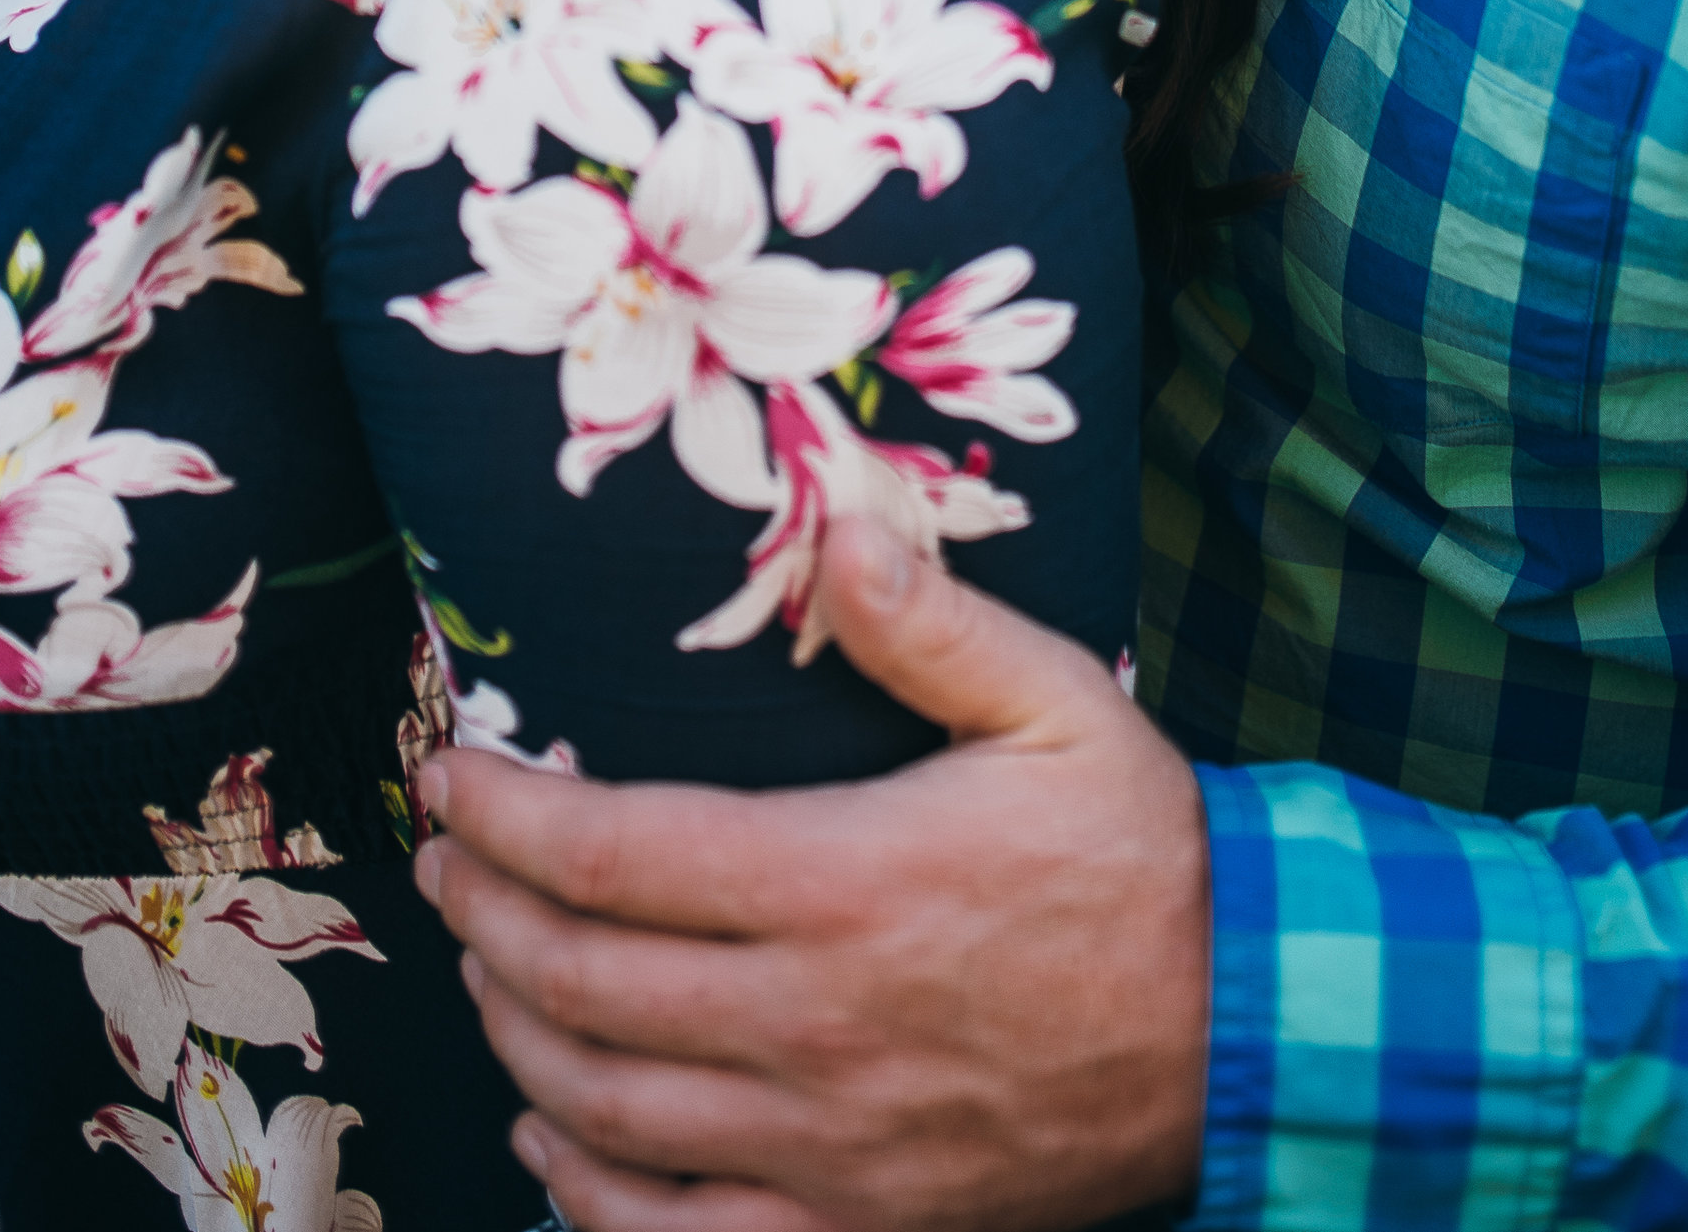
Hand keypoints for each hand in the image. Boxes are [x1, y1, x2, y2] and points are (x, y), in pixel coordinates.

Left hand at [412, 514, 1211, 1231]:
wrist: (1244, 1031)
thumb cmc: (1139, 854)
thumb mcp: (1058, 704)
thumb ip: (933, 621)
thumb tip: (839, 524)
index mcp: (843, 882)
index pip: (611, 850)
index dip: (503, 815)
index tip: (450, 776)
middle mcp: (814, 1024)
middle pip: (578, 980)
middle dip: (480, 914)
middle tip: (443, 860)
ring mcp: (829, 1146)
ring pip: (603, 1109)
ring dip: (513, 1035)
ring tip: (483, 966)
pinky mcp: (861, 1226)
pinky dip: (586, 1198)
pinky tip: (549, 1141)